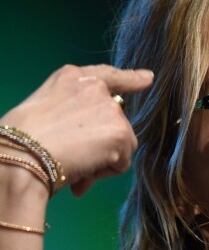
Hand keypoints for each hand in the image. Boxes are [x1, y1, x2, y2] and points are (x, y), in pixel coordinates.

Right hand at [0, 64, 154, 196]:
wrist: (20, 157)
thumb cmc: (20, 141)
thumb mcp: (45, 112)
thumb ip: (73, 117)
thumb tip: (87, 151)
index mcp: (71, 78)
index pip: (107, 75)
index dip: (130, 78)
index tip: (147, 78)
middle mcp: (95, 88)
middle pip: (115, 121)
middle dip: (100, 145)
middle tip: (74, 159)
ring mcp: (110, 109)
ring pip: (121, 144)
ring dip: (103, 160)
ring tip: (75, 166)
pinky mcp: (121, 133)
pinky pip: (122, 162)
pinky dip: (105, 173)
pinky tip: (84, 171)